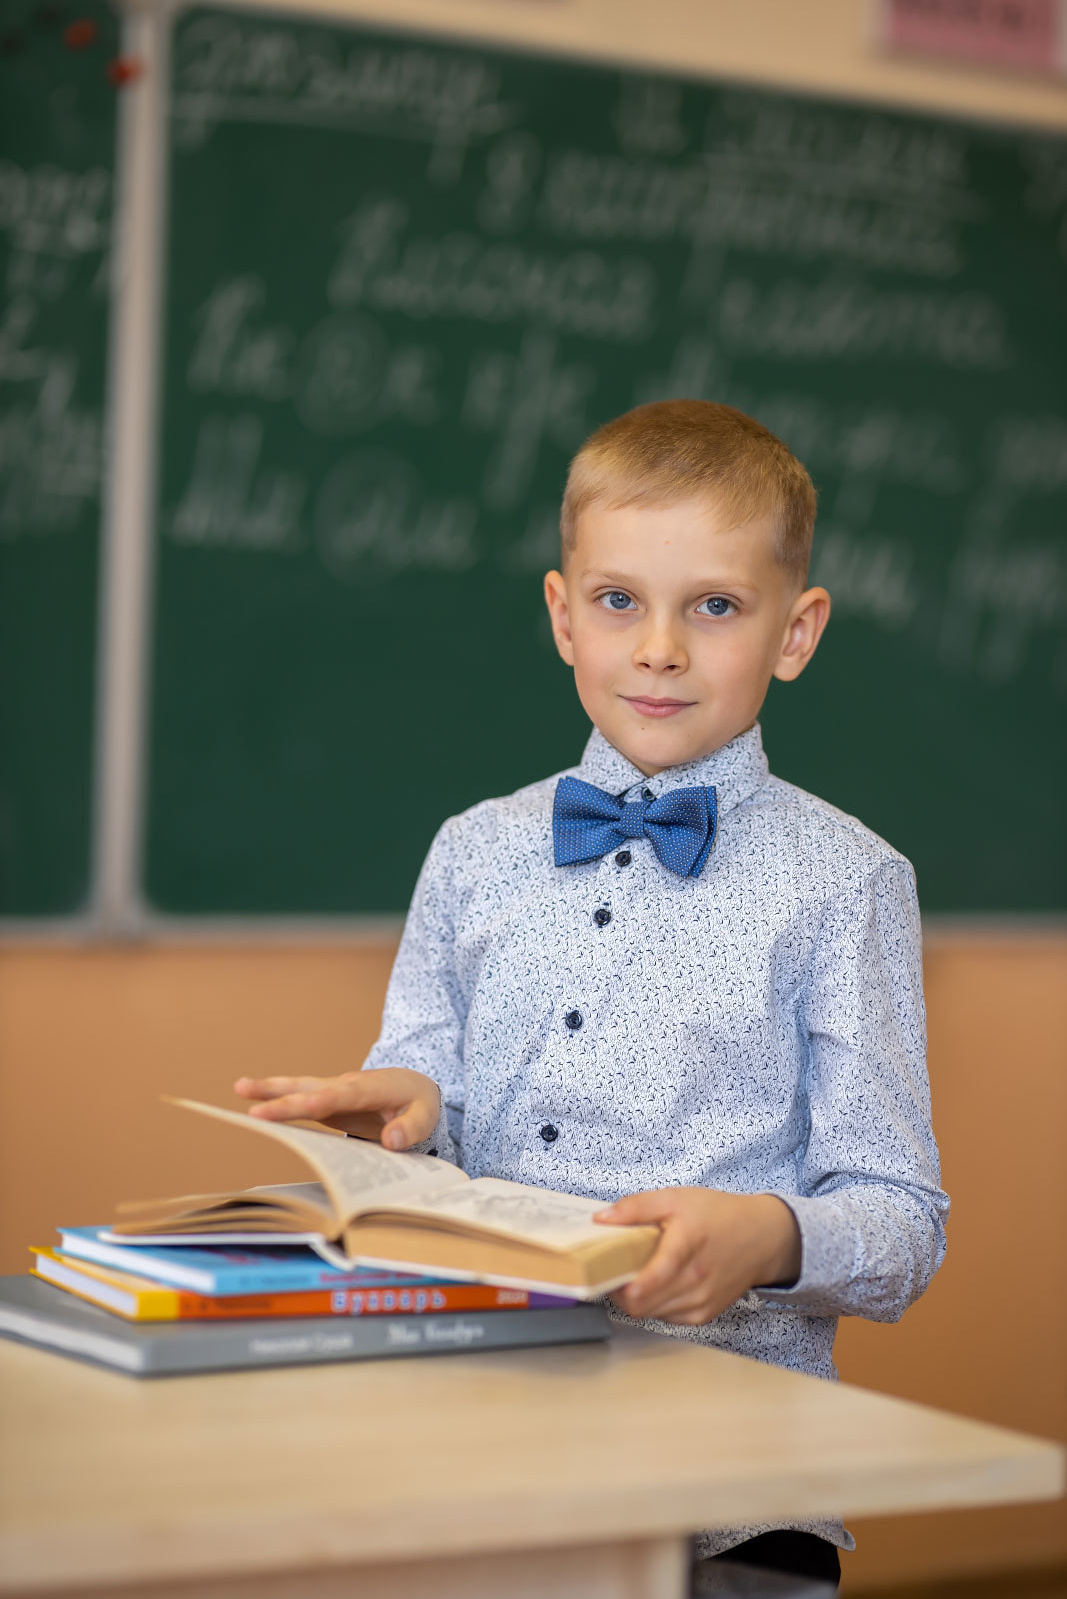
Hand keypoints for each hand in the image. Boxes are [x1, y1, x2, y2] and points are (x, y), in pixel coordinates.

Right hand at [233, 1069, 441, 1150]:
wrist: (415, 1087)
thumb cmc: (419, 1103)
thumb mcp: (426, 1116)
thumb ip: (410, 1128)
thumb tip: (391, 1141)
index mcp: (370, 1089)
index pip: (337, 1097)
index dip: (311, 1104)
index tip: (288, 1110)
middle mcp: (347, 1086)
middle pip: (310, 1090)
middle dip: (280, 1096)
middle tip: (248, 1101)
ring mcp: (335, 1091)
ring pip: (300, 1088)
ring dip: (271, 1089)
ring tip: (238, 1087)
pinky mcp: (328, 1101)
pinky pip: (301, 1100)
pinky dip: (278, 1099)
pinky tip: (255, 1103)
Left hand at [595, 1188, 800, 1324]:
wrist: (762, 1237)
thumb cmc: (718, 1215)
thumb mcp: (675, 1198)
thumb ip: (636, 1207)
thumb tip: (601, 1219)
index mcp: (685, 1248)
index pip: (646, 1283)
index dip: (618, 1286)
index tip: (602, 1275)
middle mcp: (695, 1281)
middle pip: (640, 1305)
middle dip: (620, 1291)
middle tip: (614, 1271)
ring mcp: (701, 1301)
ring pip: (651, 1314)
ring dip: (637, 1299)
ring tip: (636, 1274)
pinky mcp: (705, 1314)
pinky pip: (667, 1318)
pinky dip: (656, 1305)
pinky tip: (658, 1285)